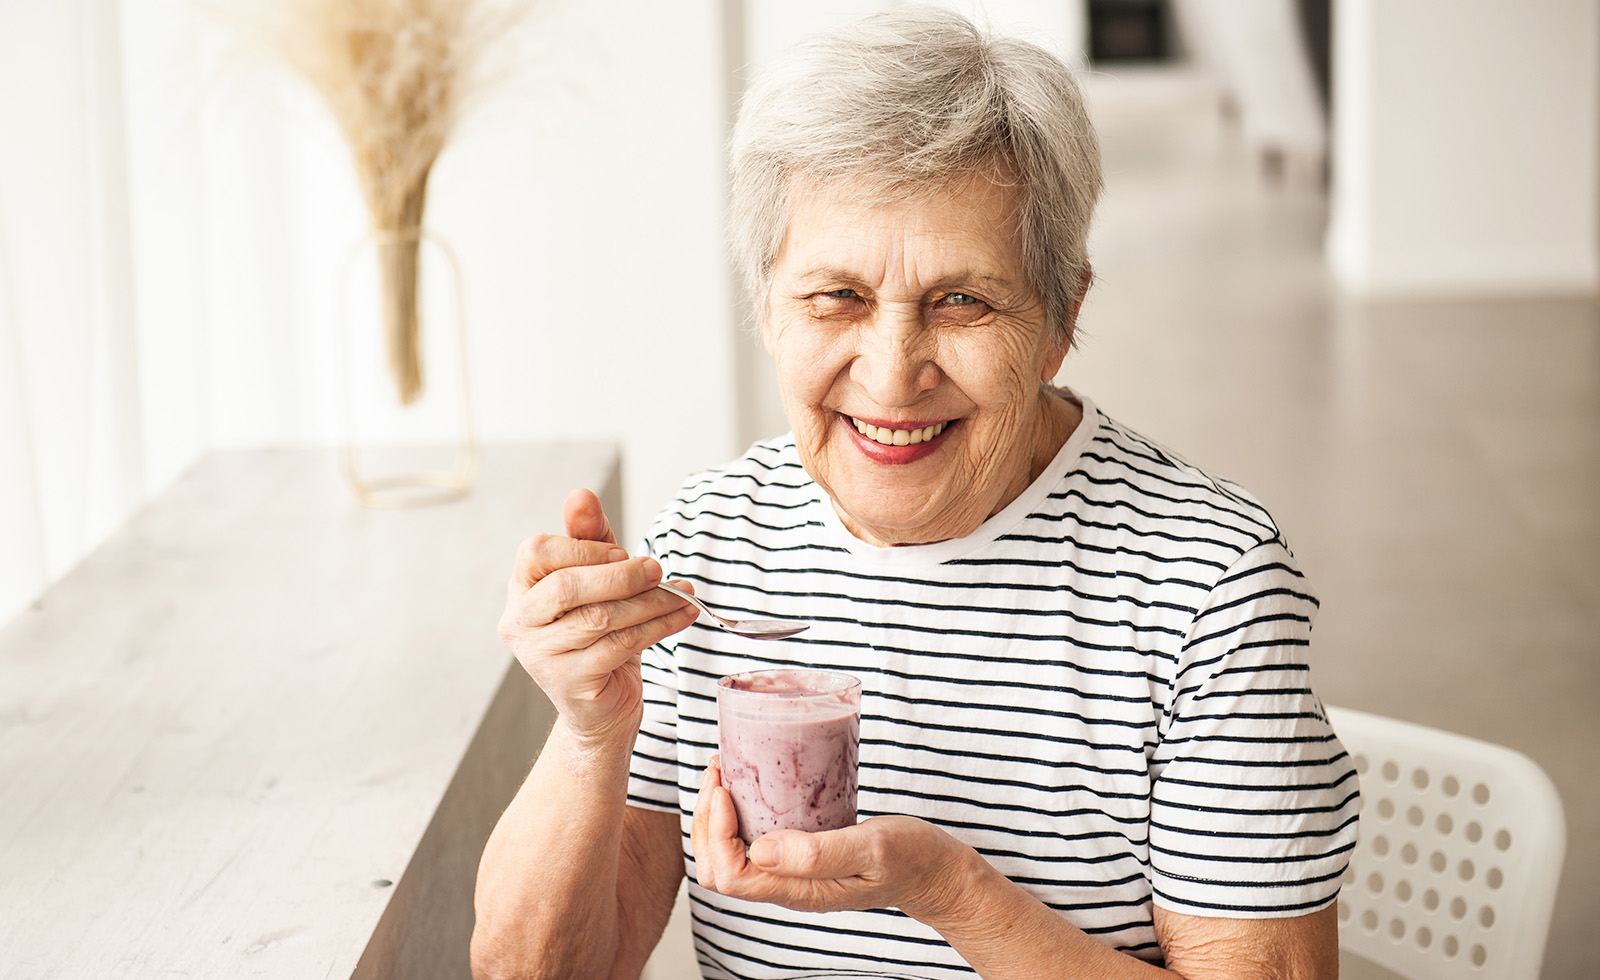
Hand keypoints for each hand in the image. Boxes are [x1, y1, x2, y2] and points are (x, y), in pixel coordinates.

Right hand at [498, 488, 700, 743]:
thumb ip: (589, 538)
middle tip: (659, 570)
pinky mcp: (571, 683)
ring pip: (600, 618)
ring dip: (650, 602)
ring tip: (683, 595)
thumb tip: (580, 494)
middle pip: (567, 586)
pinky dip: (657, 627)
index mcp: (521, 590)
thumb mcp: (596, 579)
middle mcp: (520, 623)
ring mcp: (541, 657)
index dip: (584, 547)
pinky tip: (681, 616)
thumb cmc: (598, 634)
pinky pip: (619, 646)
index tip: (622, 552)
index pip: (537, 552)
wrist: (601, 707)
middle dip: (621, 575)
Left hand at [690, 757, 979, 921]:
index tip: (727, 788)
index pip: (729, 875)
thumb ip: (820, 853)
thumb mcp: (872, 847)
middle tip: (718, 771)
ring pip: (727, 857)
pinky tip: (747, 784)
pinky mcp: (797, 858)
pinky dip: (735, 814)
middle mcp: (786, 887)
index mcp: (799, 891)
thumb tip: (759, 850)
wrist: (934, 872)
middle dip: (705, 820)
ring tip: (725, 772)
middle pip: (717, 869)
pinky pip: (749, 843)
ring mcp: (789, 874)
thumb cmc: (910, 858)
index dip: (715, 833)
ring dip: (715, 816)